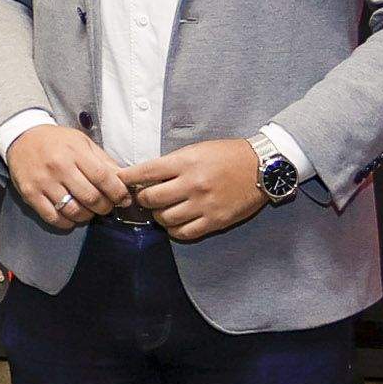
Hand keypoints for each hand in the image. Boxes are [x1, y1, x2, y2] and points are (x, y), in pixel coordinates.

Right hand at [8, 122, 132, 230]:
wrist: (22, 137)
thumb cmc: (56, 141)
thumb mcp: (82, 142)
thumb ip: (103, 161)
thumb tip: (124, 178)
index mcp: (75, 152)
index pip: (102, 177)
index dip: (117, 192)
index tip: (123, 199)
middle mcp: (59, 167)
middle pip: (90, 197)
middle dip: (104, 207)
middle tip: (106, 206)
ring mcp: (43, 182)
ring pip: (73, 211)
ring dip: (86, 216)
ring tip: (89, 211)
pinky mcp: (30, 194)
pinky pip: (53, 217)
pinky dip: (66, 222)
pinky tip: (71, 216)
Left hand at [120, 139, 269, 241]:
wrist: (262, 167)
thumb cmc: (228, 155)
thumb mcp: (197, 150)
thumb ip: (172, 164)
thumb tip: (145, 176)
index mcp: (186, 162)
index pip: (145, 172)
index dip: (128, 178)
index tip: (120, 181)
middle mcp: (192, 184)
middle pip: (151, 199)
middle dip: (142, 200)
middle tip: (145, 198)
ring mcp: (203, 204)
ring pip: (165, 218)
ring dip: (159, 216)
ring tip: (163, 210)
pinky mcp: (214, 221)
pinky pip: (184, 233)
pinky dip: (175, 230)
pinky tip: (176, 223)